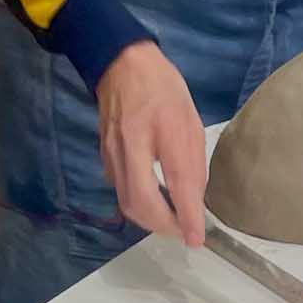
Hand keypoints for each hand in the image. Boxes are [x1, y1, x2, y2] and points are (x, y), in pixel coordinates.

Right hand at [96, 42, 206, 244]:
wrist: (121, 64)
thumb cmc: (163, 87)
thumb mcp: (190, 118)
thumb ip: (193, 160)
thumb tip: (195, 198)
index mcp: (161, 129)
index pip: (176, 182)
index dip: (187, 216)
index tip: (197, 238)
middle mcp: (131, 145)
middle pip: (142, 203)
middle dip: (164, 226)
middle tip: (185, 232)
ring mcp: (113, 153)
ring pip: (128, 202)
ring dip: (150, 220)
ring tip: (173, 222)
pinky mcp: (104, 157)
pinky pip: (121, 191)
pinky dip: (139, 205)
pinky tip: (154, 202)